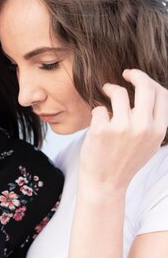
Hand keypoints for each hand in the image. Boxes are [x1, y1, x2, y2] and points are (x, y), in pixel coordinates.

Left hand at [80, 69, 167, 192]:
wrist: (105, 184)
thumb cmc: (124, 161)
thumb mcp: (149, 143)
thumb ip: (153, 120)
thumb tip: (151, 89)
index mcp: (159, 130)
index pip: (162, 93)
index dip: (150, 81)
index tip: (139, 78)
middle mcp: (144, 127)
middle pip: (145, 85)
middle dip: (135, 74)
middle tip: (125, 73)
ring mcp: (123, 128)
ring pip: (119, 92)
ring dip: (110, 89)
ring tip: (105, 93)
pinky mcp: (102, 130)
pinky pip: (99, 108)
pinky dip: (97, 113)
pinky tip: (97, 125)